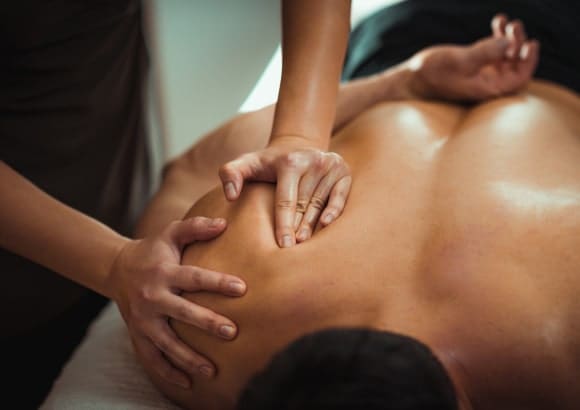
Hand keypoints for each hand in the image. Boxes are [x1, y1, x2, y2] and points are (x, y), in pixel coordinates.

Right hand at [107, 217, 246, 388]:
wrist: (117, 269)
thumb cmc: (154, 251)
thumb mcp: (171, 233)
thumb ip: (196, 227)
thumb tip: (224, 223)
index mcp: (164, 272)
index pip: (194, 277)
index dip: (217, 282)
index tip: (242, 288)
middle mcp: (153, 297)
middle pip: (182, 312)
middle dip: (206, 323)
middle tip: (231, 332)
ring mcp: (144, 320)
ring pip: (166, 343)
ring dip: (189, 358)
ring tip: (212, 371)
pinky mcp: (138, 335)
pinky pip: (151, 359)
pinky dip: (167, 374)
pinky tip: (188, 384)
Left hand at [218, 136, 350, 246]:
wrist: (296, 146)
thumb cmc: (268, 163)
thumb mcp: (246, 163)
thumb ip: (230, 174)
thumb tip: (231, 195)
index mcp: (290, 161)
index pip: (286, 200)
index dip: (283, 225)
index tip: (282, 247)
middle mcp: (313, 161)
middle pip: (304, 204)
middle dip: (297, 229)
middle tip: (291, 252)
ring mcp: (330, 166)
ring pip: (320, 204)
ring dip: (313, 226)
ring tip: (304, 246)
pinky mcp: (343, 172)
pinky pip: (340, 196)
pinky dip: (335, 211)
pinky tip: (326, 226)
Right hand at [405, 14, 538, 101]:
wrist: (410, 80)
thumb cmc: (432, 74)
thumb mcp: (460, 61)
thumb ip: (485, 53)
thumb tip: (507, 43)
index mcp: (487, 89)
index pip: (519, 79)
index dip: (529, 62)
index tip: (530, 43)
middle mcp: (486, 84)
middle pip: (514, 65)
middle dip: (517, 44)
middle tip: (513, 26)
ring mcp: (479, 74)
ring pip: (505, 56)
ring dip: (508, 38)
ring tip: (505, 21)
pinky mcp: (472, 65)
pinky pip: (492, 50)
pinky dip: (496, 36)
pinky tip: (497, 21)